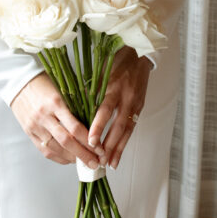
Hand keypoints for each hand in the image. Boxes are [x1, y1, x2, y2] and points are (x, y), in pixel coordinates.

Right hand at [10, 73, 104, 169]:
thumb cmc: (45, 83)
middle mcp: (44, 116)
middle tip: (96, 163)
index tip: (100, 149)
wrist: (19, 82)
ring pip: (55, 148)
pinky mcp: (29, 132)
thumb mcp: (63, 90)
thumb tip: (96, 124)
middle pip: (67, 141)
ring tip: (85, 163)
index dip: (89, 141)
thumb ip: (76, 106)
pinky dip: (59, 157)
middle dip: (83, 155)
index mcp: (56, 102)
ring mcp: (35, 126)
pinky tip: (69, 160)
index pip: (75, 127)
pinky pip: (45, 150)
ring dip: (72, 158)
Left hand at [88, 47, 151, 169]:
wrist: (138, 53)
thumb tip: (75, 110)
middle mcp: (126, 97)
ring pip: (127, 130)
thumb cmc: (114, 62)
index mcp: (113, 87)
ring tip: (110, 163)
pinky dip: (125, 142)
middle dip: (109, 144)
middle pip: (118, 125)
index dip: (98, 127)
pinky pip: (132, 127)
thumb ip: (90, 92)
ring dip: (118, 148)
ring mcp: (136, 103)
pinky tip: (118, 154)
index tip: (90, 141)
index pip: (105, 110)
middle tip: (99, 159)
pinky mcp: (141, 106)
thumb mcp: (100, 74)